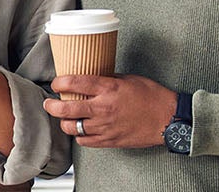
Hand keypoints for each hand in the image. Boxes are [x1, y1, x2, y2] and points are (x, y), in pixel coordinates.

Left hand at [42, 74, 176, 147]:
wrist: (169, 119)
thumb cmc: (152, 96)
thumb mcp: (129, 79)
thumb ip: (108, 79)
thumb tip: (92, 76)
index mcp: (108, 89)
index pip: (74, 83)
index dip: (59, 83)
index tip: (56, 83)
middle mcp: (104, 108)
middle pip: (67, 109)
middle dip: (52, 106)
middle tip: (49, 103)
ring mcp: (106, 126)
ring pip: (73, 128)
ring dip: (65, 122)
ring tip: (65, 118)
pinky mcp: (110, 140)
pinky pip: (85, 141)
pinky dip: (79, 136)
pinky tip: (81, 130)